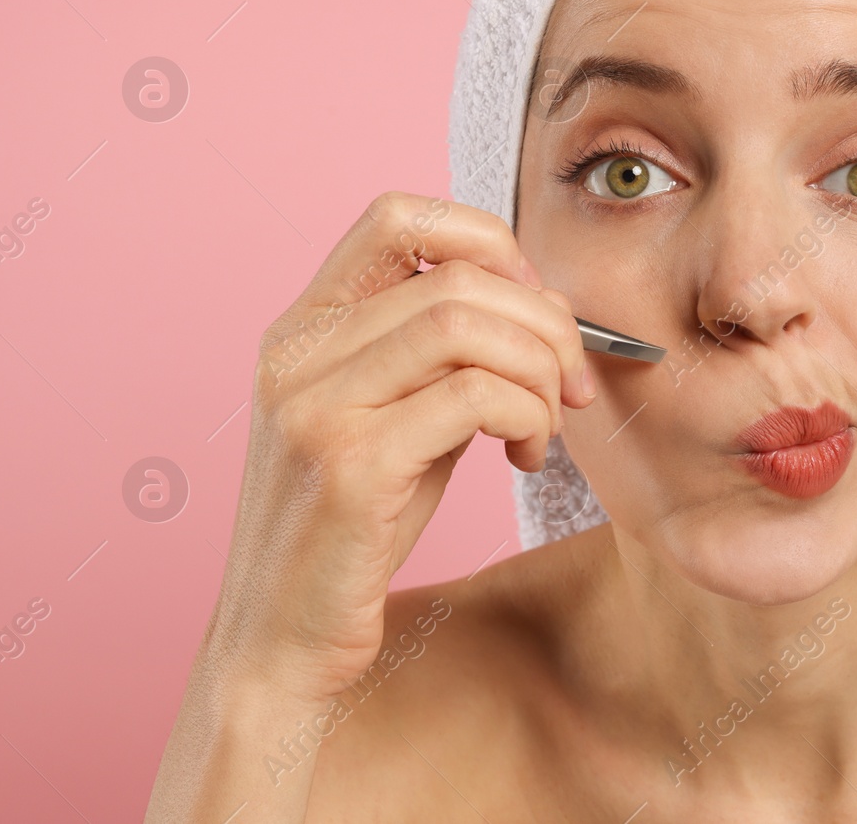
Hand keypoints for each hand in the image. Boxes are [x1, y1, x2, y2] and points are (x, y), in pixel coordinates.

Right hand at [205, 190, 593, 701]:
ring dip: (539, 370)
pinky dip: (526, 415)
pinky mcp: (349, 467)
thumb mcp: (398, 417)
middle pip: (456, 276)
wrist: (283, 640)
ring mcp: (314, 406)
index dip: (486, 239)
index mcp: (304, 327)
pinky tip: (525, 455)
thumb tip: (545, 300)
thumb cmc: (353, 529)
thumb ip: (446, 355)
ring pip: (465, 325)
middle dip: (544, 322)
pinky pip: (472, 396)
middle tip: (573, 384)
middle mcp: (298, 352)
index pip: (397, 215)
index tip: (533, 303)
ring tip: (546, 424)